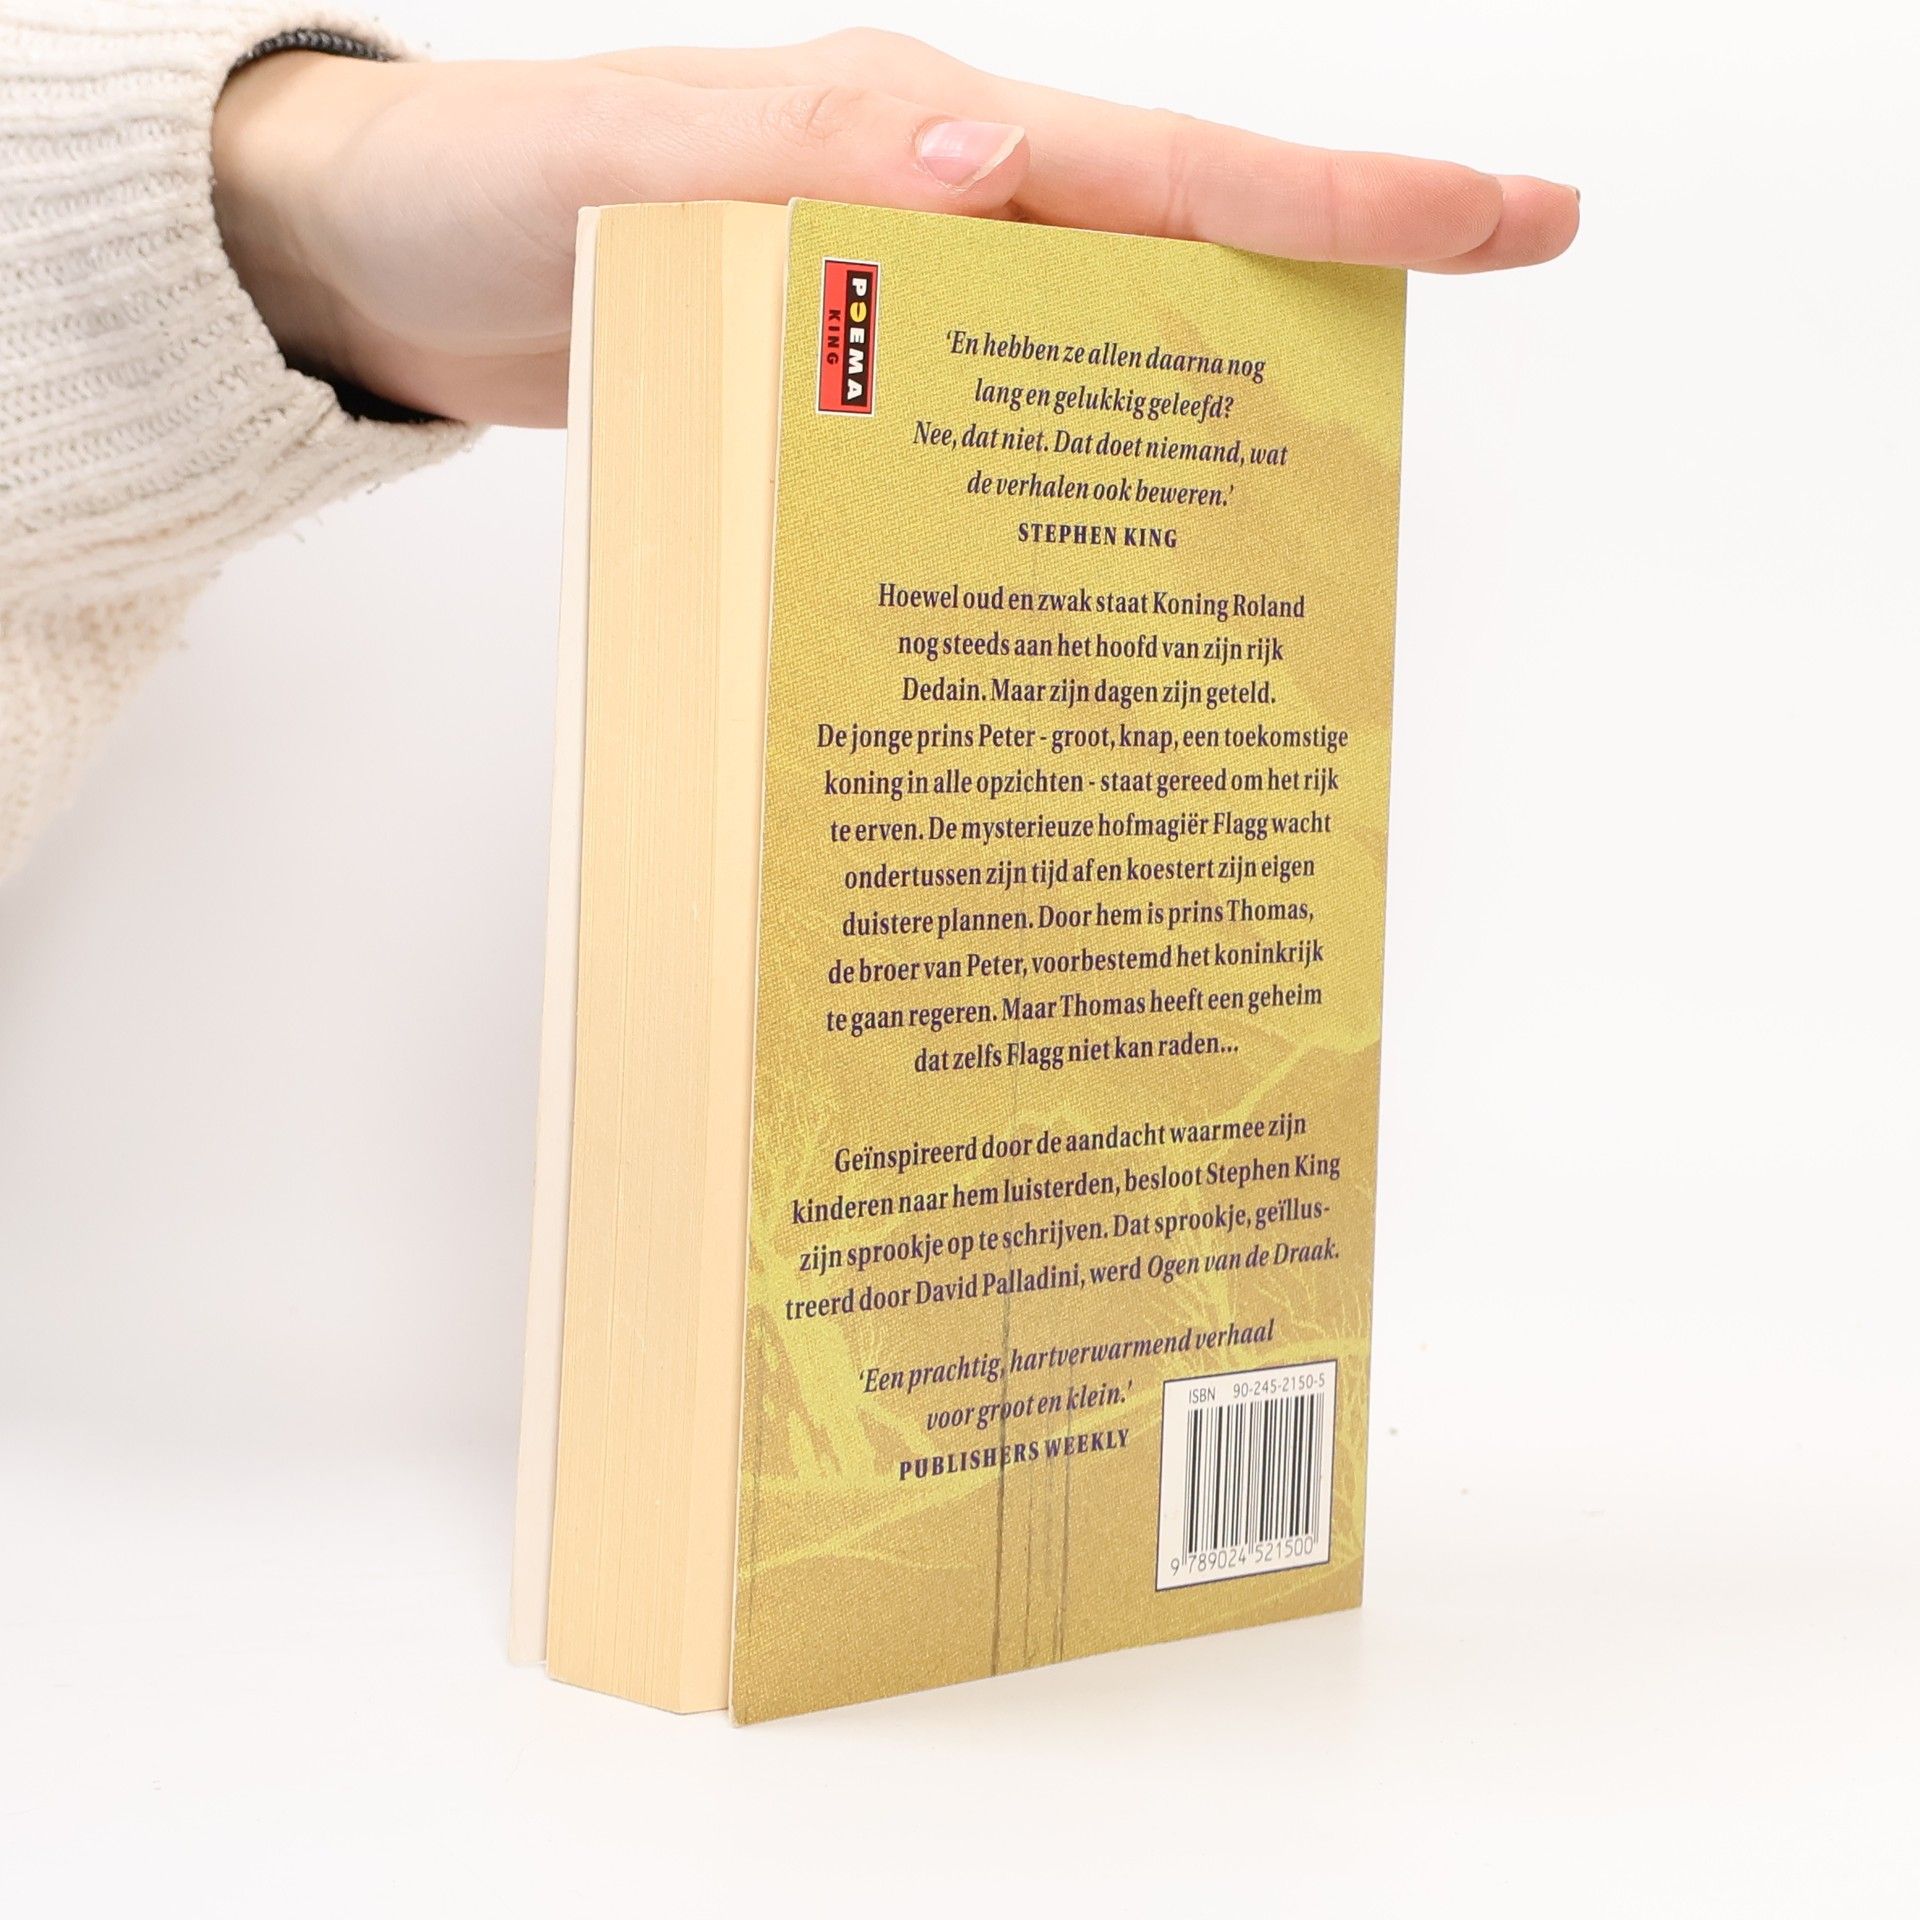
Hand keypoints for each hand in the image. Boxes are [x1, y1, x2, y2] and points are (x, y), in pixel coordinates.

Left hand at [212, 29, 1578, 427]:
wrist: (391, 272)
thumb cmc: (489, 197)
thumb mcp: (628, 158)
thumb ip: (795, 159)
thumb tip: (981, 161)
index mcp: (914, 145)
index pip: (1167, 171)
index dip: (1342, 197)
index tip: (1503, 216)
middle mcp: (931, 220)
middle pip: (1172, 262)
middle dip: (1329, 295)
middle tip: (1463, 342)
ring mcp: (899, 307)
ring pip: (1093, 359)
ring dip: (1205, 411)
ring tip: (1318, 500)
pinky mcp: (850, 387)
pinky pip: (990, 429)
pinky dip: (1062, 482)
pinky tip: (1100, 551)